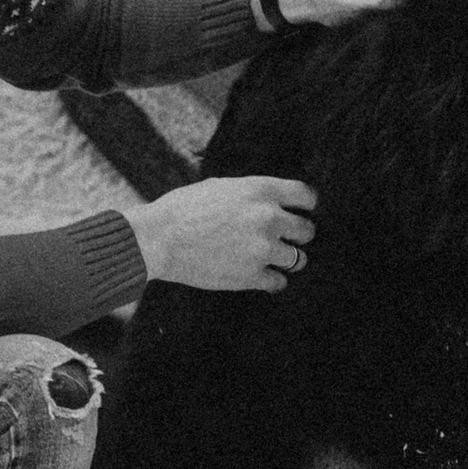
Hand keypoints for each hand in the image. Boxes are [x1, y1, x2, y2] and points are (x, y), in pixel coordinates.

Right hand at [125, 176, 316, 290]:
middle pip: (307, 231)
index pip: (307, 196)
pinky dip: (272, 280)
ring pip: (298, 259)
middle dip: (298, 235)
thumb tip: (272, 202)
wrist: (159, 237)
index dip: (307, 206)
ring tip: (272, 259)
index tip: (302, 212)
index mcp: (261, 190)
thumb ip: (252, 194)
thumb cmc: (184, 208)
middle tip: (285, 239)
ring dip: (287, 259)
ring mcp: (262, 249)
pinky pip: (279, 282)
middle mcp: (268, 218)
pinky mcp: (251, 276)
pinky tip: (260, 276)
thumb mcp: (222, 186)